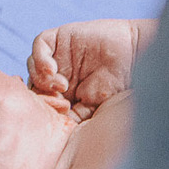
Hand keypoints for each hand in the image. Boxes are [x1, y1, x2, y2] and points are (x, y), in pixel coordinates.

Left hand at [27, 19, 148, 118]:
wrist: (135, 57)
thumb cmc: (120, 84)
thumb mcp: (93, 106)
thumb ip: (73, 116)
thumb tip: (56, 129)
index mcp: (61, 89)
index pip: (39, 97)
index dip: (43, 105)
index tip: (61, 111)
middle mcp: (56, 71)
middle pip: (32, 82)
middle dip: (41, 93)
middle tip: (59, 100)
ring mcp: (57, 54)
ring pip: (33, 65)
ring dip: (42, 78)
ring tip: (61, 86)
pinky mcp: (59, 38)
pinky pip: (39, 46)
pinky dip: (40, 59)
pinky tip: (51, 70)